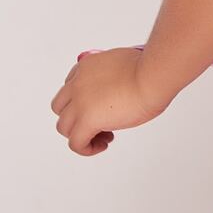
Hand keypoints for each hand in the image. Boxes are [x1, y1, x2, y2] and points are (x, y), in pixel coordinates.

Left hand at [51, 47, 169, 156]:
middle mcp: (77, 83)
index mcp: (87, 65)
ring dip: (81, 134)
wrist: (152, 76)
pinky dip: (86, 148)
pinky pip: (75, 143)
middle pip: (61, 108)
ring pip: (64, 127)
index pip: (70, 86)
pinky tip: (103, 145)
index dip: (82, 101)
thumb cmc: (148, 70)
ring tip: (105, 136)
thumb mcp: (124, 64)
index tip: (99, 108)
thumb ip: (114, 74)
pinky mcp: (87, 120)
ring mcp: (79, 102)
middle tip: (101, 123)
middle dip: (77, 118)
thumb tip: (117, 90)